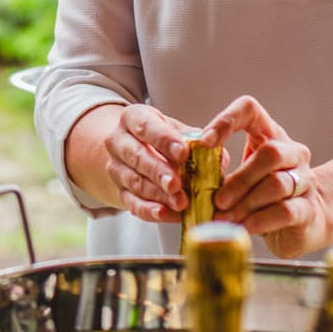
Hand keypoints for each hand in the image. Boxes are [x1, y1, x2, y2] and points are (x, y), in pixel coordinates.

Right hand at [96, 104, 202, 222]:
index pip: (146, 126)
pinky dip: (149, 210)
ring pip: (135, 182)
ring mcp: (116, 167)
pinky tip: (164, 213)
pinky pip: (132, 203)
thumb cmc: (164, 138)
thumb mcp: (179, 132)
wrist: (138, 150)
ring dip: (158, 194)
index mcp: (134, 118)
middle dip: (158, 171)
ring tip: (180, 202)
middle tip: (177, 184)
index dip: (164, 140)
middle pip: (136, 156)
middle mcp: (119, 141)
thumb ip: (199, 143)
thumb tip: (216, 157)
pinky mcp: (119, 191)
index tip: (183, 153)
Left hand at [200, 95, 327, 258]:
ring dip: (246, 203)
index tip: (204, 143)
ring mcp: (304, 179)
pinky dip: (259, 221)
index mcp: (269, 134)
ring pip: (277, 184)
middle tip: (217, 200)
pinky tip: (244, 228)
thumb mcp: (240, 176)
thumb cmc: (262, 193)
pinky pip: (284, 211)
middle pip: (270, 153)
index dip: (226, 121)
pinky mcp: (308, 208)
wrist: (303, 220)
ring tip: (225, 217)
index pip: (250, 110)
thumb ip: (219, 173)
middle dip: (239, 179)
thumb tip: (186, 182)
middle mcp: (292, 152)